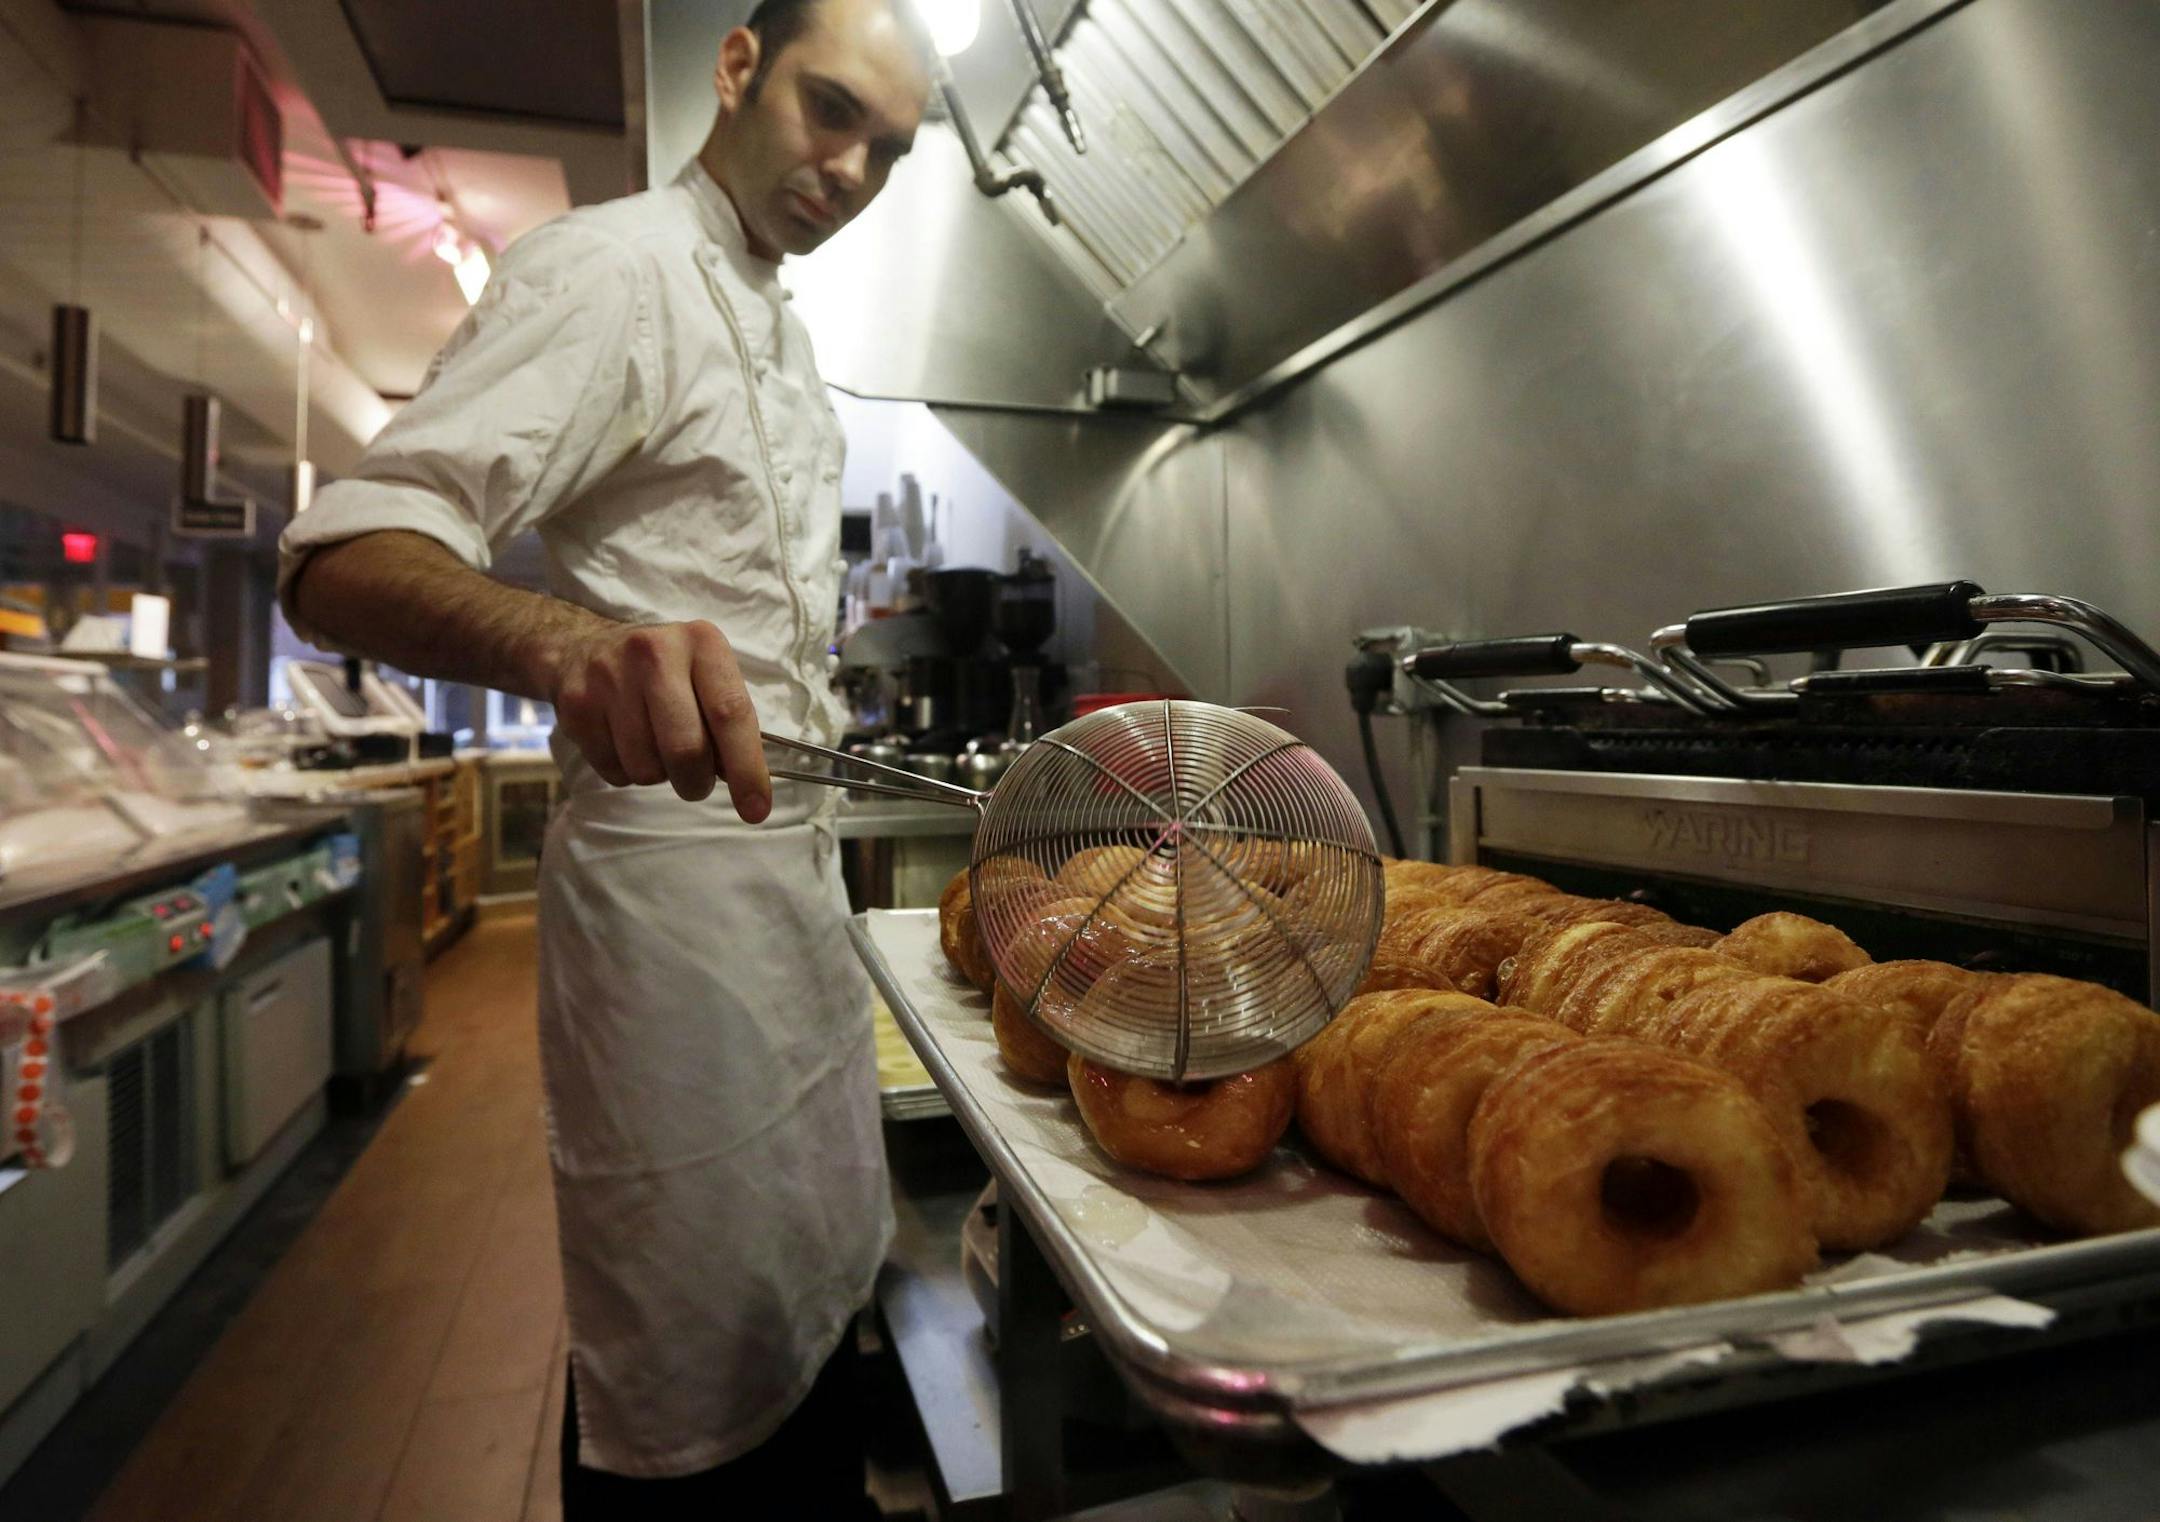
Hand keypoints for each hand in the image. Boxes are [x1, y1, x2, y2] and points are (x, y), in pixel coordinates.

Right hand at [548, 620, 772, 819]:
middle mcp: (655, 653)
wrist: (581, 648)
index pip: (731, 714)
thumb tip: (744, 784)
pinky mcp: (576, 705)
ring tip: (654, 746)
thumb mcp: (704, 675)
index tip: (756, 810)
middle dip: (696, 781)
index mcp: (702, 643)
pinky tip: (624, 742)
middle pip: (686, 749)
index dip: (747, 769)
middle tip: (695, 780)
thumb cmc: (663, 671)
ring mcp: (610, 677)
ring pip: (647, 768)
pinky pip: (614, 771)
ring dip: (659, 775)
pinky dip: (627, 772)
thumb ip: (728, 722)